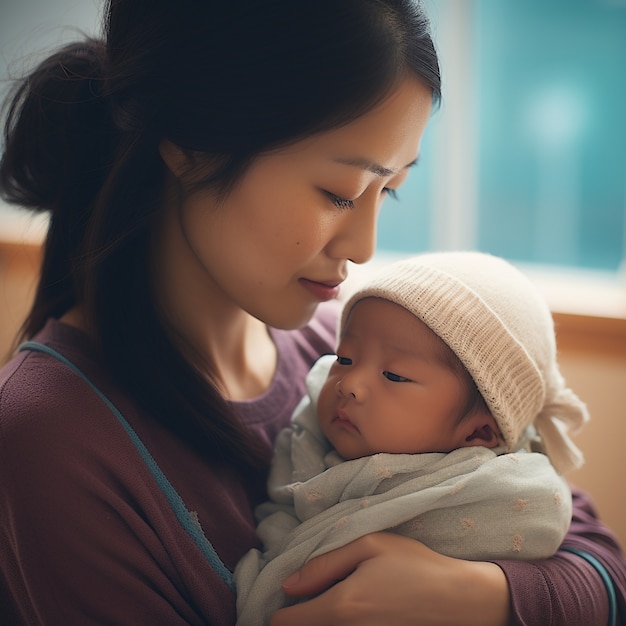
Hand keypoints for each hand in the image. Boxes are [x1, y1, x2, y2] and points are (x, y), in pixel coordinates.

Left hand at [270, 532, 509, 625]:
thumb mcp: (370, 546)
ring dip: (319, 620)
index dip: (279, 608)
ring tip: (330, 600)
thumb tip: (288, 584)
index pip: (284, 623)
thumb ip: (325, 563)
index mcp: (341, 607)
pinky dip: (340, 624)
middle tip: (310, 595)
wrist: (462, 599)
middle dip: (298, 615)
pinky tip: (355, 610)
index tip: (288, 594)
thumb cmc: (416, 565)